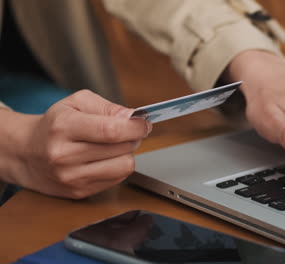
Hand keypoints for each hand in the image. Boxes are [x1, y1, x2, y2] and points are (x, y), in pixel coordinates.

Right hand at [0, 90, 150, 198]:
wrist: (27, 153)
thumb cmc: (54, 125)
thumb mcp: (76, 103)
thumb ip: (107, 107)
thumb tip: (132, 117)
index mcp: (64, 127)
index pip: (111, 131)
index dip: (135, 127)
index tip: (144, 123)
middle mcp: (65, 155)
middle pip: (122, 149)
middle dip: (133, 138)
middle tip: (127, 132)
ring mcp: (71, 177)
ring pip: (124, 167)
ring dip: (127, 154)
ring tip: (116, 146)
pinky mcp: (79, 192)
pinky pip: (117, 180)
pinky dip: (118, 167)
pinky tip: (106, 159)